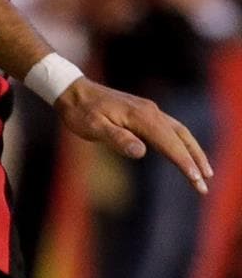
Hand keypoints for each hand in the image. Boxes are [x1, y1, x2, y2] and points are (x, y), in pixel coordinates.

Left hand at [55, 77, 211, 193]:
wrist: (73, 92)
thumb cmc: (81, 112)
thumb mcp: (94, 128)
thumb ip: (117, 139)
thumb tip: (141, 152)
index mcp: (141, 117)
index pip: (169, 143)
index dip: (184, 162)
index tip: (196, 179)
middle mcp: (151, 111)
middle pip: (182, 137)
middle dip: (195, 160)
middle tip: (205, 185)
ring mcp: (150, 110)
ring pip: (180, 132)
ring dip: (193, 151)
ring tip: (204, 172)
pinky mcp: (146, 112)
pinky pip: (172, 128)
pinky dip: (183, 142)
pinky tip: (185, 152)